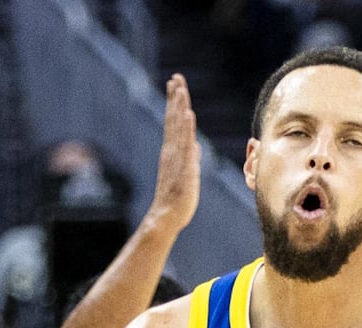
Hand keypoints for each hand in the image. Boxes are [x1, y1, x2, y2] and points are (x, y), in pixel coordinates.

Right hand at [147, 74, 200, 231]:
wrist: (167, 216)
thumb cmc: (177, 199)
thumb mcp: (188, 174)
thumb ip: (190, 158)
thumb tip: (195, 146)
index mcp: (172, 152)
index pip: (174, 122)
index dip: (175, 103)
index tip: (176, 86)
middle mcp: (172, 151)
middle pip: (173, 118)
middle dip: (176, 97)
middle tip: (176, 77)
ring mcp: (176, 157)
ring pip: (178, 126)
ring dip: (179, 106)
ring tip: (180, 88)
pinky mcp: (183, 166)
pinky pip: (184, 143)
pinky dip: (185, 128)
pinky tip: (187, 114)